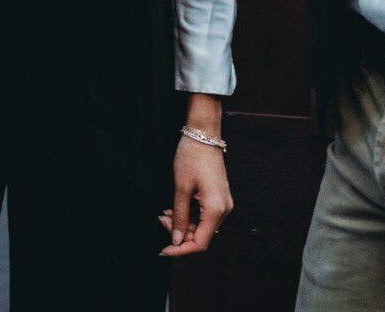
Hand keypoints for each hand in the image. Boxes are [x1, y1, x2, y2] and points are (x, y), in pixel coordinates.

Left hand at [162, 113, 232, 256]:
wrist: (204, 134)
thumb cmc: (192, 157)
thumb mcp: (181, 188)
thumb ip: (179, 216)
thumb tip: (175, 239)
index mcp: (216, 209)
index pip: (200, 243)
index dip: (181, 249)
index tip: (164, 249)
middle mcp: (224, 209)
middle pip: (200, 235)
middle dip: (178, 233)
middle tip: (160, 219)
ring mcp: (223, 203)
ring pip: (201, 226)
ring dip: (182, 224)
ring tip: (164, 213)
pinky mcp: (219, 197)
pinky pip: (204, 215)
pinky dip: (189, 215)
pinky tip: (175, 208)